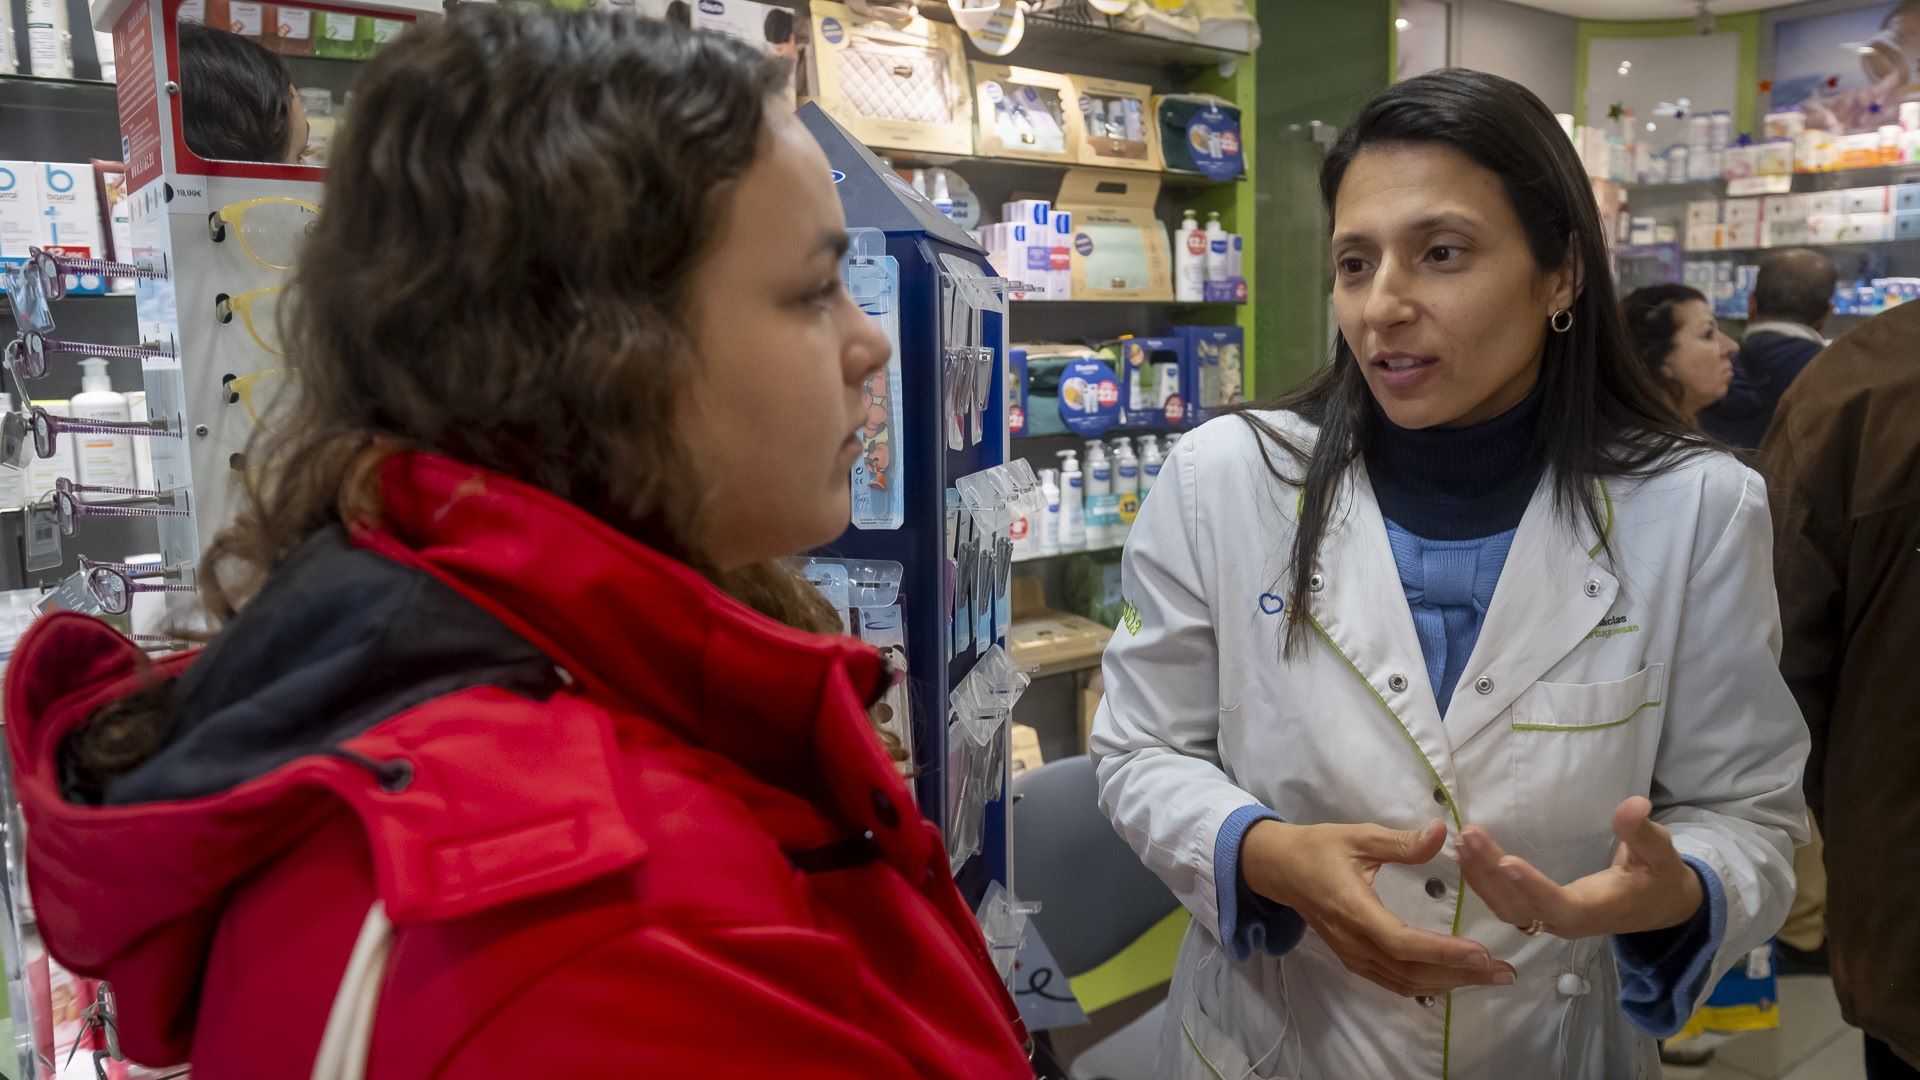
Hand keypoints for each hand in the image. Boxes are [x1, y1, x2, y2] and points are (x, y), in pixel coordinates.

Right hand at [1239, 819, 1513, 997]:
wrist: (1278, 869)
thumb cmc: (1318, 848)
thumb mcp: (1358, 836)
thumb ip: (1402, 841)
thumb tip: (1444, 832)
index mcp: (1353, 909)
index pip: (1402, 942)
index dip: (1442, 951)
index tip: (1480, 952)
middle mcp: (1353, 941)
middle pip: (1411, 971)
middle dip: (1460, 974)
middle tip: (1503, 972)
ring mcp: (1352, 955)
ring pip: (1405, 983)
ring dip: (1449, 983)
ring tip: (1489, 977)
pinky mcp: (1354, 959)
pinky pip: (1394, 982)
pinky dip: (1427, 984)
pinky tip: (1454, 977)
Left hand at [1456, 796, 1704, 939]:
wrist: (1661, 907)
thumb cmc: (1660, 878)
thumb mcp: (1661, 853)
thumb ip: (1643, 832)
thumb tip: (1635, 804)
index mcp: (1597, 910)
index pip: (1559, 904)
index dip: (1532, 886)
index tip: (1506, 861)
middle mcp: (1568, 922)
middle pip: (1521, 905)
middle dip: (1492, 873)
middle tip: (1470, 836)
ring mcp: (1552, 921)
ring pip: (1507, 908)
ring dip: (1481, 877)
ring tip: (1462, 842)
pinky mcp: (1541, 914)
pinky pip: (1506, 905)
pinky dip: (1484, 883)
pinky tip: (1467, 856)